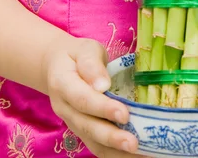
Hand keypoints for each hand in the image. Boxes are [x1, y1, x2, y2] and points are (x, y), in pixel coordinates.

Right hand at [44, 38, 141, 155]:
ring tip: (139, 154)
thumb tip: (103, 84)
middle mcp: (64, 108)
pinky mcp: (82, 132)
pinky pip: (98, 147)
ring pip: (92, 142)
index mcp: (62, 83)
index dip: (102, 108)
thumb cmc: (76, 56)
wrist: (57, 67)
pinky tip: (136, 154)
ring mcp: (72, 123)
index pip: (82, 99)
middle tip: (133, 143)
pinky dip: (116, 154)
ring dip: (115, 151)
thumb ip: (92, 64)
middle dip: (111, 137)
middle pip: (87, 126)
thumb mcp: (84, 49)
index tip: (124, 114)